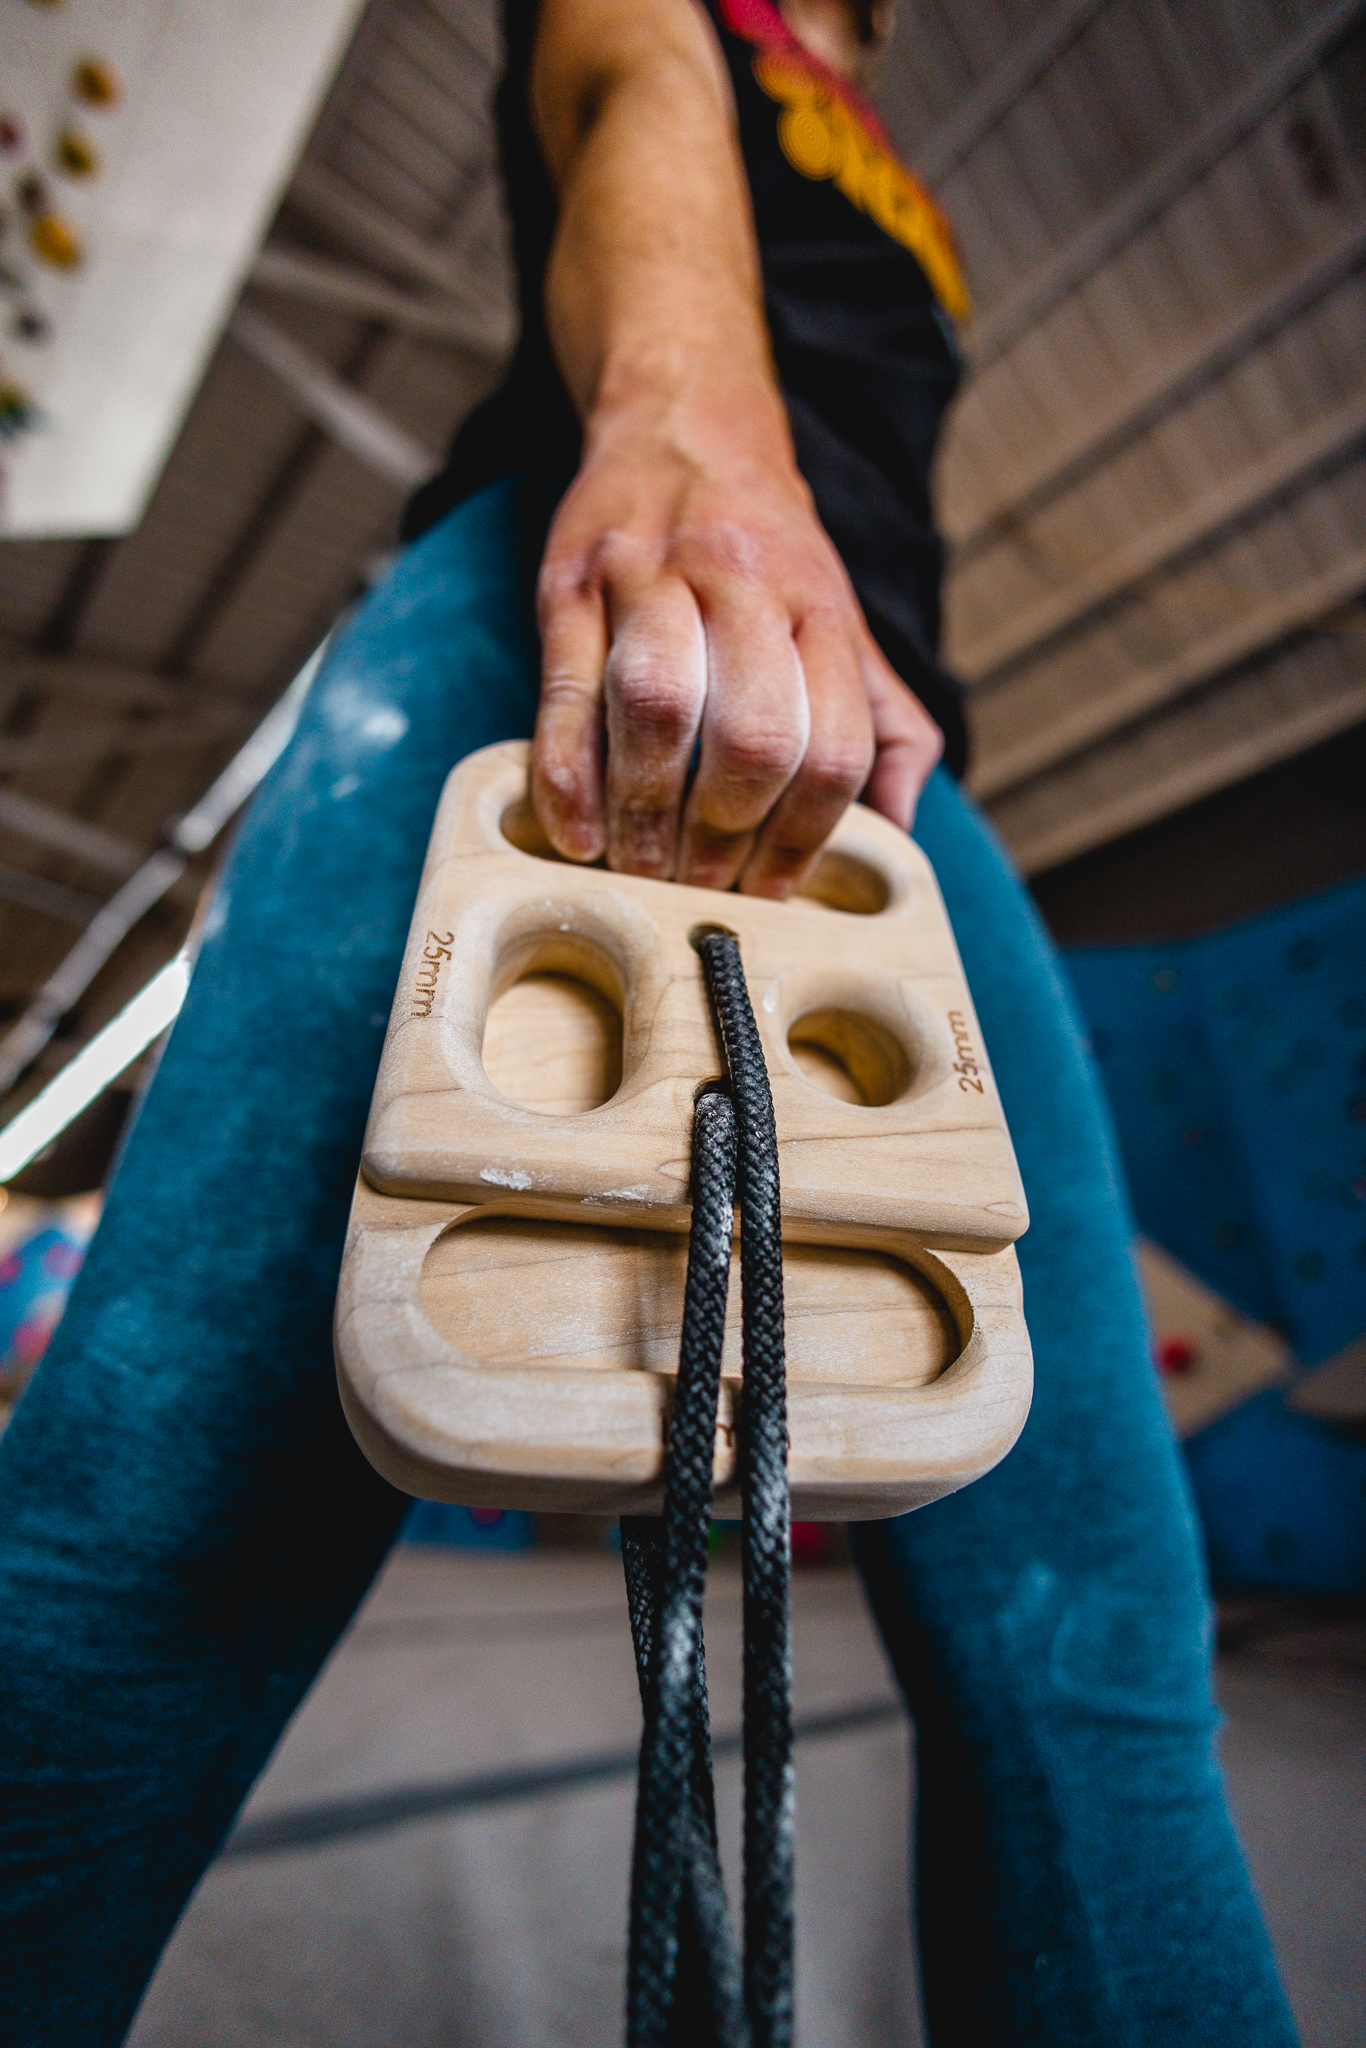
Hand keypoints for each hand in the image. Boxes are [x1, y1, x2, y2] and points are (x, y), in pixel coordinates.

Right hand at [530, 387, 943, 897]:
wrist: (683, 423)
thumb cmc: (766, 551)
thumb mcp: (844, 621)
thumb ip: (887, 723)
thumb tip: (901, 827)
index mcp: (821, 609)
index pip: (832, 747)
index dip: (801, 839)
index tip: (770, 889)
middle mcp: (745, 585)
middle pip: (752, 736)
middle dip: (723, 836)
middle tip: (699, 886)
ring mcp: (651, 577)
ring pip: (658, 709)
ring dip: (645, 813)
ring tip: (640, 868)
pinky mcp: (571, 580)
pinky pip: (564, 690)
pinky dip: (567, 774)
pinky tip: (575, 831)